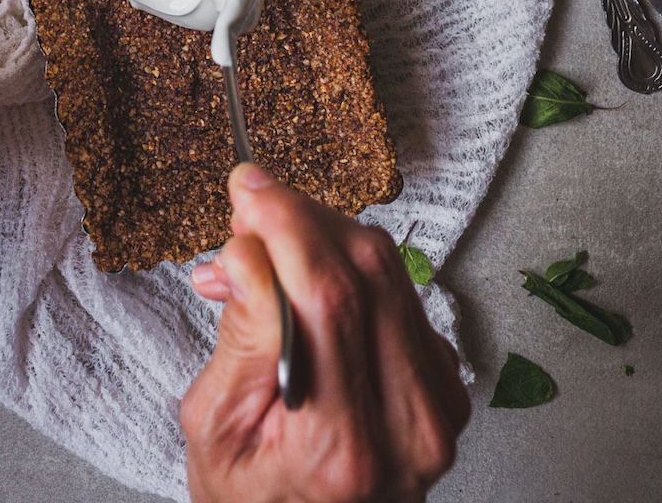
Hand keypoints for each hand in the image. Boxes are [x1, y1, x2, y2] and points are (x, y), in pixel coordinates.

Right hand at [182, 164, 468, 502]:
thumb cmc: (251, 498)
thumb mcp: (215, 427)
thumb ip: (242, 336)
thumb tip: (249, 248)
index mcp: (342, 447)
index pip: (327, 297)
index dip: (286, 224)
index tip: (249, 189)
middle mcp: (408, 427)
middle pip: (367, 271)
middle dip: (301, 217)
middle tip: (250, 206)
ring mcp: (437, 408)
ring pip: (390, 270)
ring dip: (323, 235)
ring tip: (265, 247)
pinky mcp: (445, 387)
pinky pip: (400, 292)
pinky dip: (349, 266)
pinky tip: (303, 278)